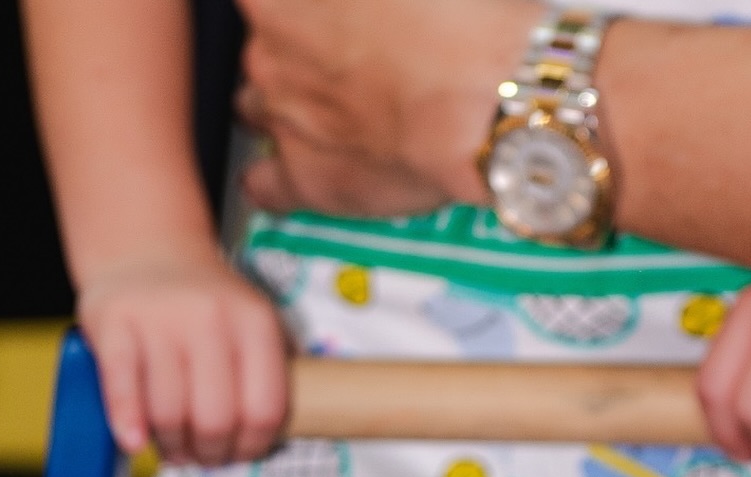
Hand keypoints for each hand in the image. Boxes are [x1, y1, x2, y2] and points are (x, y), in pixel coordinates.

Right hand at [76, 254, 288, 464]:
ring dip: (172, 446)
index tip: (239, 454)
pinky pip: (122, 388)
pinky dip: (128, 423)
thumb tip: (267, 440)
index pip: (264, 410)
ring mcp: (160, 319)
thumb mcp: (252, 325)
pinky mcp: (115, 324)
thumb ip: (268, 374)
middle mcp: (210, 317)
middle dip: (210, 454)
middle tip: (203, 457)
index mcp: (255, 323)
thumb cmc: (204, 309)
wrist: (146, 251)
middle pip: (216, 420)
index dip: (252, 448)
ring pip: (169, 414)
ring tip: (174, 448)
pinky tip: (134, 443)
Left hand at [236, 0, 534, 216]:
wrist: (492, 99)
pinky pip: (263, 184)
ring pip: (258, 107)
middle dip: (302, 54)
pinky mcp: (308, 178)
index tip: (343, 21)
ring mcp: (282, 115)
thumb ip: (377, 6)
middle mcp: (269, 48)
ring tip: (335, 115)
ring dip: (289, 108)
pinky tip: (289, 177)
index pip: (276, 7)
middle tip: (353, 60)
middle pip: (266, 48)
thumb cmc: (462, 24)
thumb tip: (384, 14)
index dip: (312, 14)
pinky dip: (273, 180)